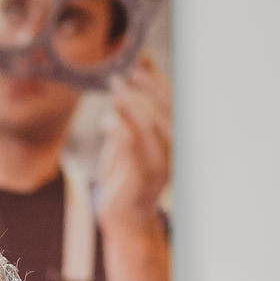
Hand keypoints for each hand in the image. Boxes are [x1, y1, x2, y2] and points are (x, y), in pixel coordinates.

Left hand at [97, 52, 172, 226]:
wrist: (124, 221)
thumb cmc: (124, 181)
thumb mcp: (126, 145)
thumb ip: (127, 119)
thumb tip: (121, 89)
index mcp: (171, 141)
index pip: (169, 103)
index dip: (157, 79)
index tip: (142, 58)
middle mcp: (172, 152)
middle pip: (166, 110)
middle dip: (149, 86)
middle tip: (130, 69)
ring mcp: (160, 165)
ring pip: (150, 127)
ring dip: (133, 104)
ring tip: (116, 87)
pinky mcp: (142, 178)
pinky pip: (134, 148)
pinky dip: (121, 130)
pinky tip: (107, 121)